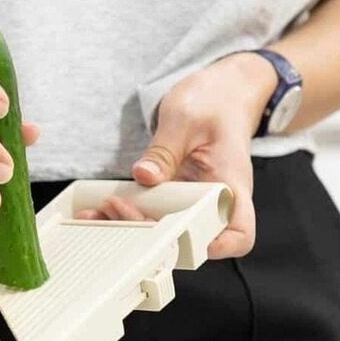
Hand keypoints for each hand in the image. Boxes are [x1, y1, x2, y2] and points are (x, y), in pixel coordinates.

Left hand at [80, 53, 274, 258]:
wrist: (220, 94)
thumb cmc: (214, 103)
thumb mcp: (186, 120)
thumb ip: (164, 151)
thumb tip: (144, 176)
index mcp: (232, 185)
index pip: (239, 234)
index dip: (218, 246)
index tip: (184, 238)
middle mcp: (216, 202)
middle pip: (192, 239)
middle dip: (153, 235)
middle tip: (119, 209)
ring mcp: (194, 202)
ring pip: (168, 231)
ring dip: (134, 228)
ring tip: (100, 213)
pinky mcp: (174, 197)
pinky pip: (154, 214)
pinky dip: (128, 214)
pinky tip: (102, 208)